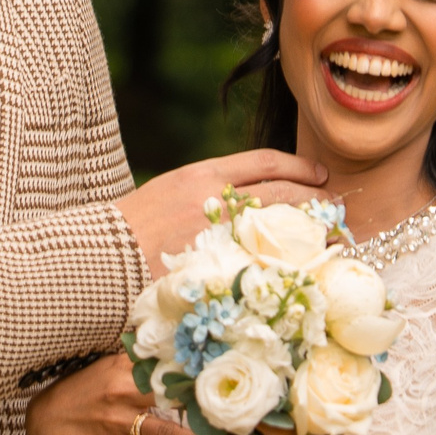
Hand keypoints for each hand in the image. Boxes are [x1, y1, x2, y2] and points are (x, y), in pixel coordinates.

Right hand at [26, 354, 204, 434]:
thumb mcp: (104, 367)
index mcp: (120, 369)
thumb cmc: (81, 391)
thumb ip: (134, 358)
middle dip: (199, 403)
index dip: (190, 369)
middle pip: (169, 397)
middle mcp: (121, 394)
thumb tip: (164, 340)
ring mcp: (119, 423)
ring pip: (165, 431)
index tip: (218, 371)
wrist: (49, 424)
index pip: (161, 366)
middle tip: (229, 409)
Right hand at [116, 149, 327, 270]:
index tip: (320, 175)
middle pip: (282, 194)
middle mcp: (214, 201)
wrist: (96, 259)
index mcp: (201, 176)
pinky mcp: (218, 272)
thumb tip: (251, 203)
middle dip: (317, 201)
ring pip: (281, 231)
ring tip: (334, 241)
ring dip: (313, 235)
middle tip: (338, 209)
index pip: (265, 162)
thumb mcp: (167, 195)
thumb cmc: (127, 230)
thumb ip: (208, 195)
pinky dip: (290, 267)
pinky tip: (308, 271)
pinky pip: (265, 266)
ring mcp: (219, 239)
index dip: (299, 167)